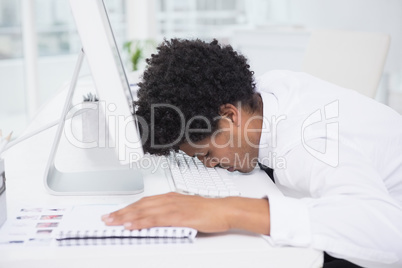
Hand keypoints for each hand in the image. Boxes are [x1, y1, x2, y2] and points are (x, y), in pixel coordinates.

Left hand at [101, 192, 269, 234]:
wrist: (224, 209)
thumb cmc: (208, 210)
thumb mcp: (186, 209)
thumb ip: (170, 213)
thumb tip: (157, 219)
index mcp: (170, 198)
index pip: (144, 202)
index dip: (128, 208)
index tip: (116, 213)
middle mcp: (169, 200)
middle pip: (141, 205)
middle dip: (122, 212)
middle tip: (107, 218)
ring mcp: (173, 207)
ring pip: (145, 211)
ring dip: (127, 217)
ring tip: (113, 222)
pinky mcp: (179, 216)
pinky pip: (156, 219)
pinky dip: (142, 222)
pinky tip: (132, 225)